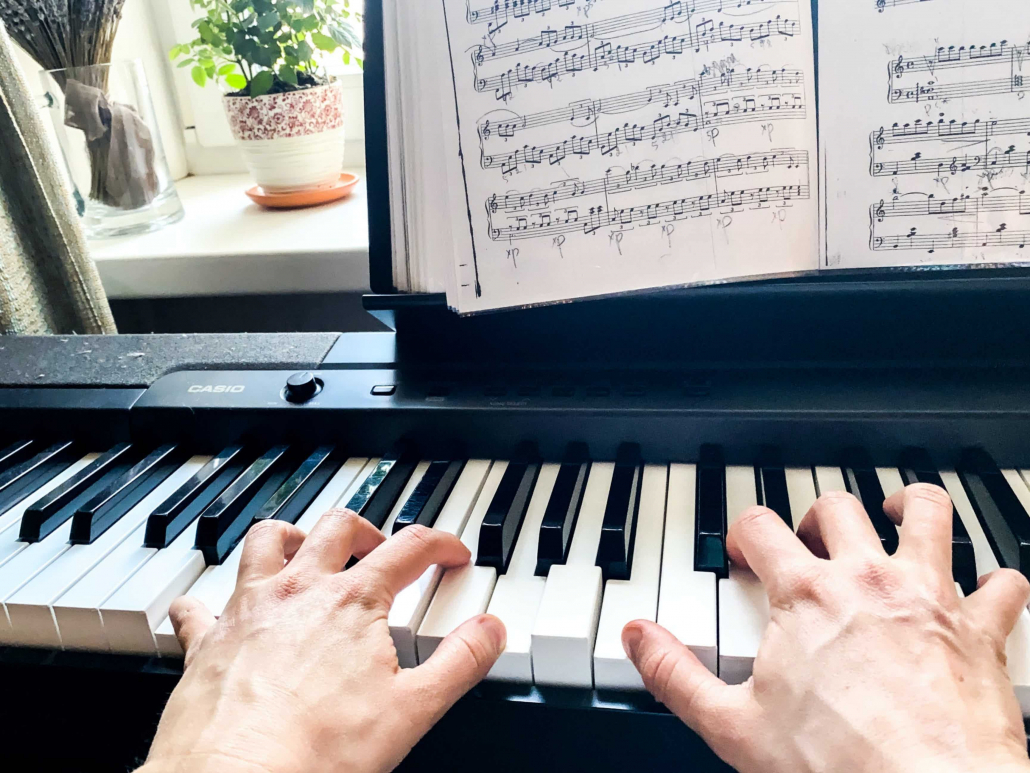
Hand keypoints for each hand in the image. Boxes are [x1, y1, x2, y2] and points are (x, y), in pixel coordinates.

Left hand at [140, 510, 505, 772]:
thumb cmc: (318, 751)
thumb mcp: (415, 708)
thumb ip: (462, 661)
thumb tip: (491, 629)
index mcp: (354, 600)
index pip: (409, 548)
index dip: (440, 544)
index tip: (451, 553)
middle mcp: (299, 590)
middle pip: (337, 527)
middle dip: (367, 529)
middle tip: (380, 548)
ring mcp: (248, 609)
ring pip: (266, 541)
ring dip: (290, 537)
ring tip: (303, 551)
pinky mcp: (207, 640)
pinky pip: (198, 604)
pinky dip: (205, 600)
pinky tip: (210, 609)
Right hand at [623, 484, 1029, 772]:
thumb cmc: (839, 766)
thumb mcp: (733, 726)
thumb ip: (675, 674)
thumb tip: (639, 637)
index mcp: (806, 594)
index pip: (760, 527)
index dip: (743, 531)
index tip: (744, 549)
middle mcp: (869, 578)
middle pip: (838, 506)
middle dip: (818, 515)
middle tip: (812, 538)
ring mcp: (931, 596)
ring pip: (928, 514)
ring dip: (912, 507)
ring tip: (899, 513)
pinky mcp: (982, 628)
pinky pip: (1004, 582)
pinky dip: (996, 581)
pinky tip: (986, 589)